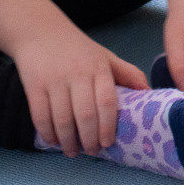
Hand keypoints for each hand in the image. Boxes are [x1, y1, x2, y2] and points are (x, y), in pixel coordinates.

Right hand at [0, 0, 148, 157]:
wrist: (41, 32)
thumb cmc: (79, 50)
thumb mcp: (106, 57)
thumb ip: (128, 73)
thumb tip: (149, 92)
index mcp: (98, 68)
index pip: (107, 101)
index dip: (108, 125)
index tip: (109, 143)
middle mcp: (77, 74)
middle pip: (85, 114)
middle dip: (89, 139)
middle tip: (92, 152)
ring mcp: (54, 81)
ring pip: (62, 119)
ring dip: (68, 141)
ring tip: (73, 152)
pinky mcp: (34, 86)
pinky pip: (40, 115)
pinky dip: (47, 133)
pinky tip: (54, 141)